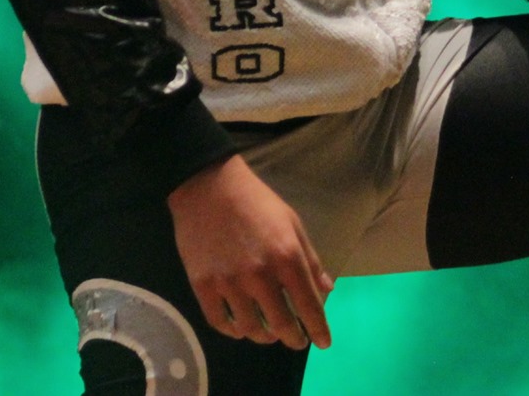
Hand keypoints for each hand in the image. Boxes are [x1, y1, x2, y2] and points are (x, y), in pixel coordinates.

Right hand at [166, 155, 334, 349]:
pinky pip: (220, 322)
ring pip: (251, 329)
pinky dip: (234, 331)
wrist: (208, 186)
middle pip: (282, 324)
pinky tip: (240, 328)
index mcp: (287, 257)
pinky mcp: (203, 286)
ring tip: (269, 333)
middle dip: (294, 338)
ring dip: (265, 336)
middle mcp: (260, 275)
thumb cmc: (256, 202)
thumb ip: (310, 260)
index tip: (323, 343)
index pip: (309, 306)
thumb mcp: (292, 223)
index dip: (319, 329)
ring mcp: (229, 283)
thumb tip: (325, 290)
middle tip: (297, 340)